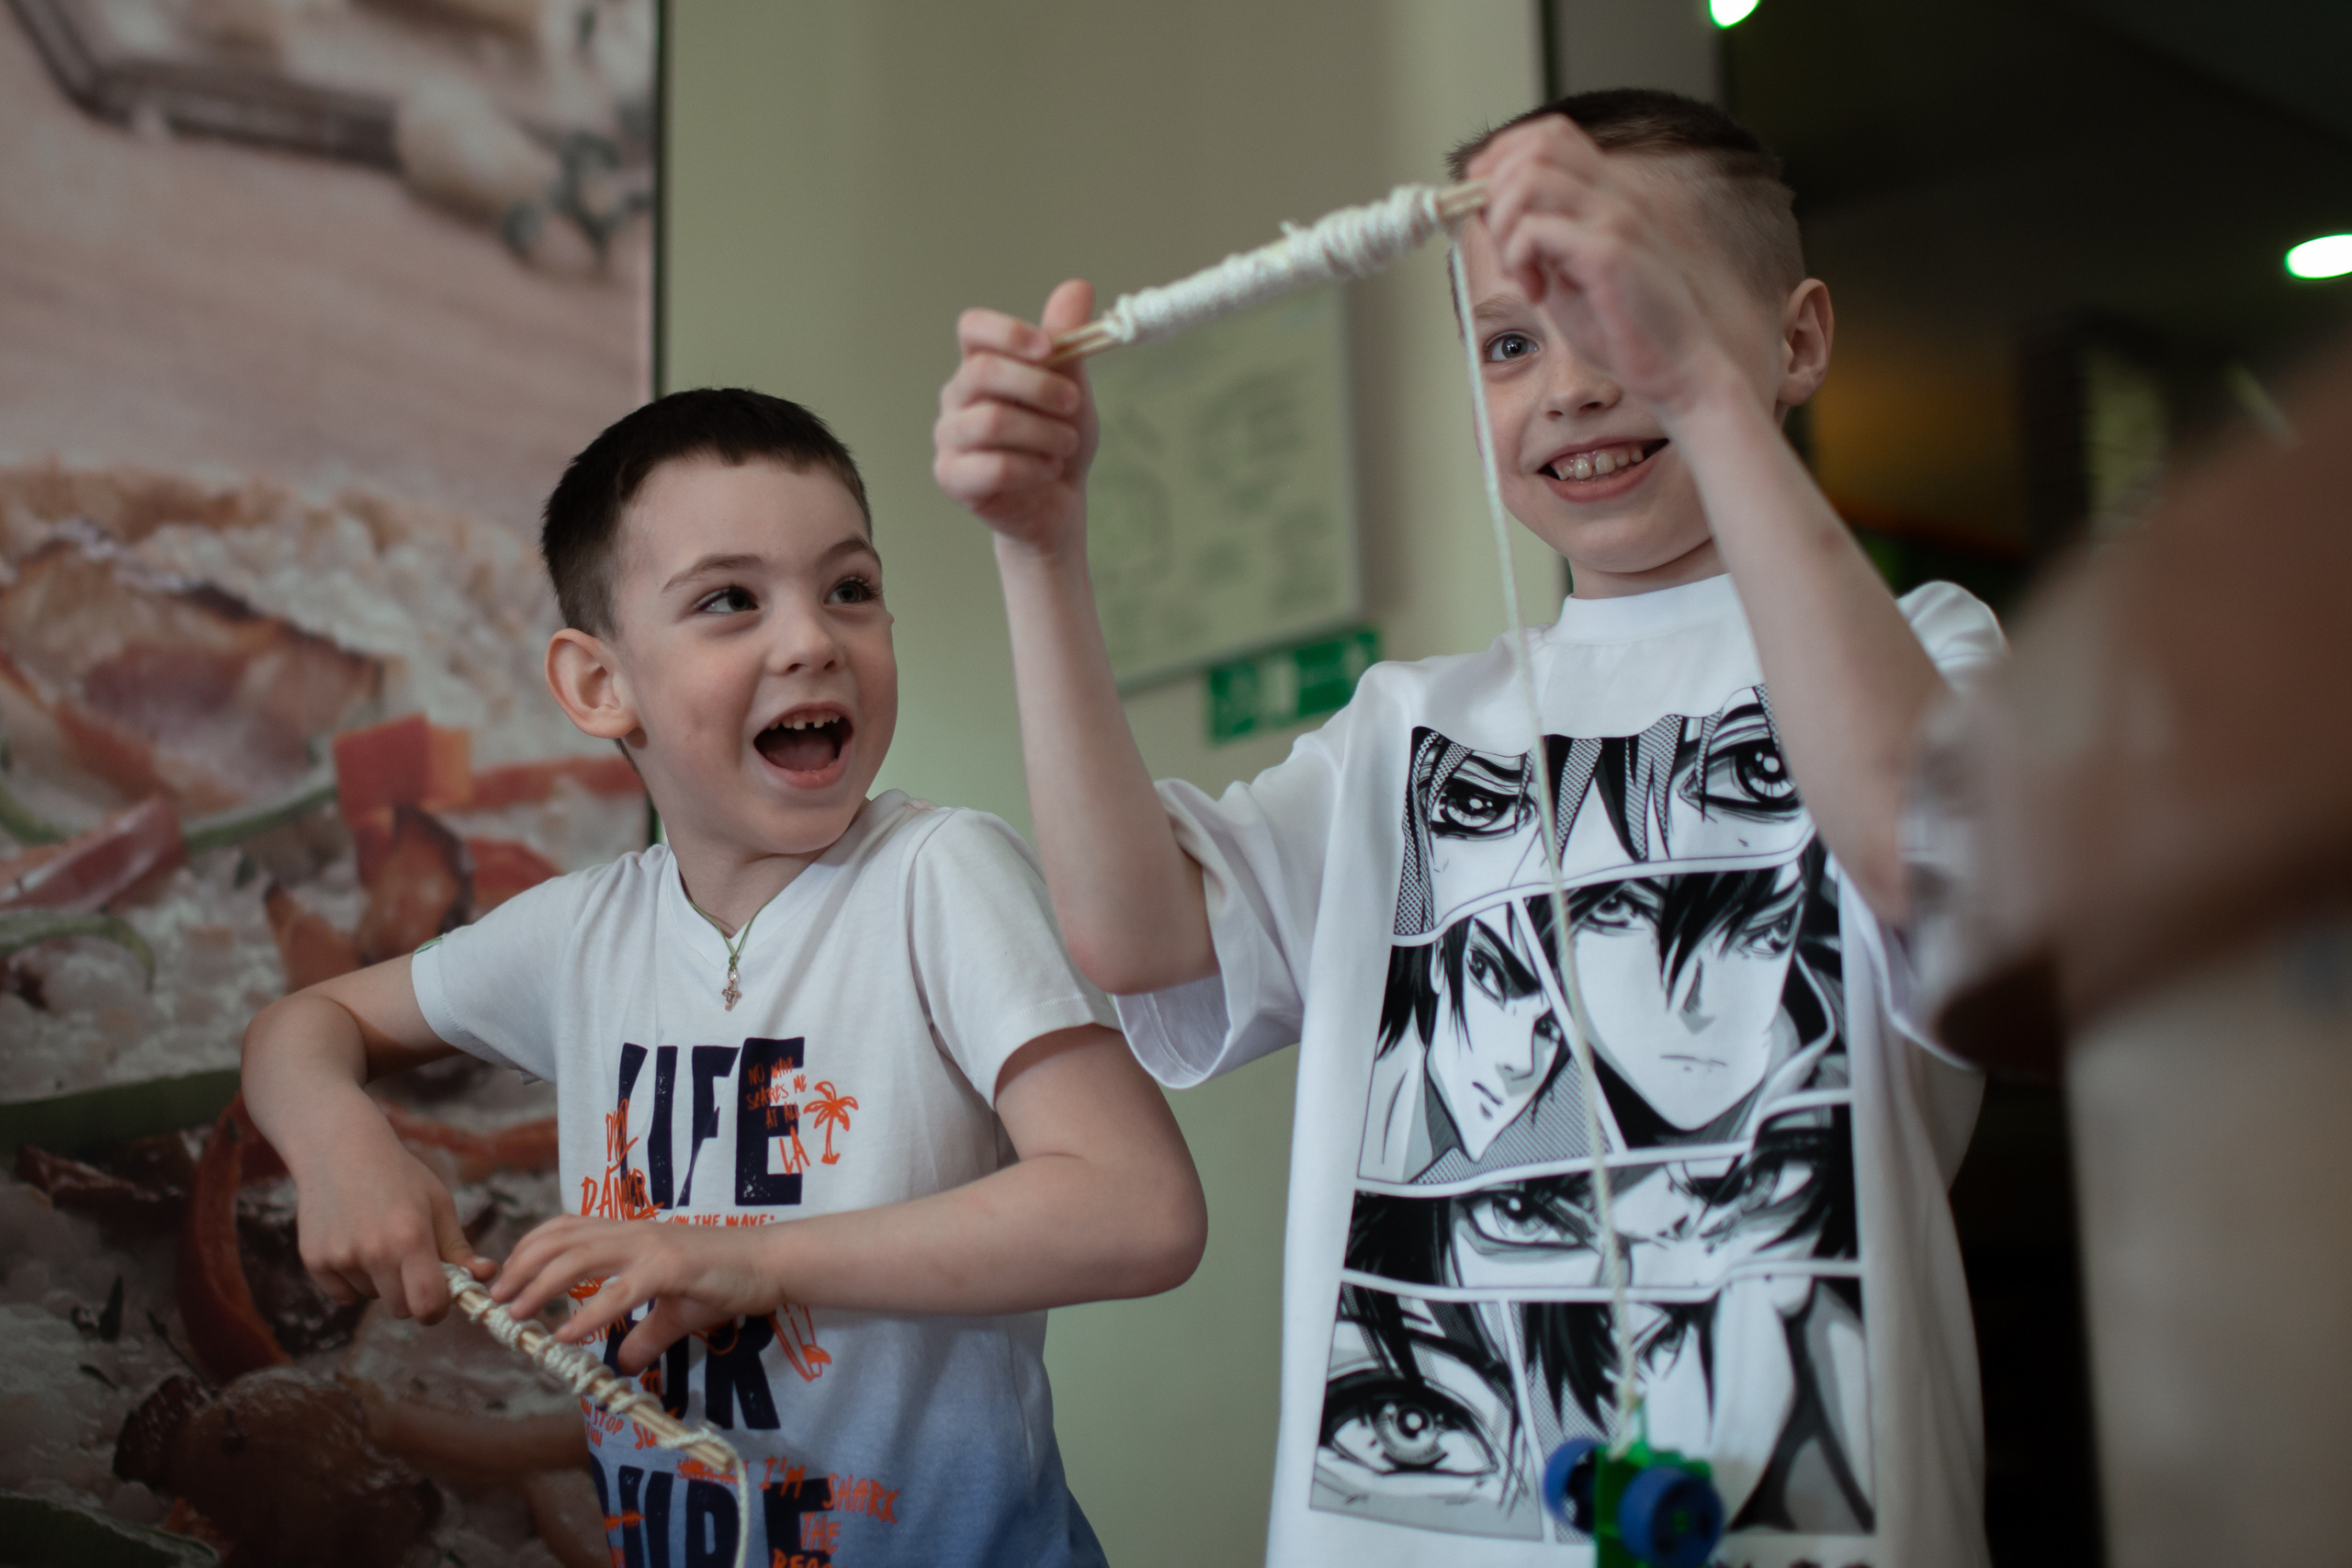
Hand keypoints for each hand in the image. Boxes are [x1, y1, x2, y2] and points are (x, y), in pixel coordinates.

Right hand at [290, 1109, 491, 1323]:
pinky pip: (343, 1295)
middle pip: (401, 1309)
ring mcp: (340, 1257)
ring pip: (372, 1298)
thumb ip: (458, 1248)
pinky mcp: (315, 1260)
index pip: (427, 1306)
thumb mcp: (438, 1205)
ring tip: (377, 1238)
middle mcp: (374, 1251)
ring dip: (380, 1282)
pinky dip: (352, 1281)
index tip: (440, 1298)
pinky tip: (354, 1243)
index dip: (437, 1310)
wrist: (340, 1150)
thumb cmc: (399, 1177)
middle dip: (411, 1295)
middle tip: (410, 1262)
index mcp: (411, 1238)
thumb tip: (485, 1276)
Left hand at [492, 1215, 781, 1374]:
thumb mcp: (675, 1311)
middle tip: (495, 1301)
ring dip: (540, 1286)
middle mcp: (632, 1233)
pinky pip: (619, 1291)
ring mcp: (650, 1248)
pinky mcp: (669, 1269)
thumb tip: (621, 1364)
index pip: (565, 1228)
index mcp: (629, 1234)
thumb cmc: (724, 1279)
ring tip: (515, 1315)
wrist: (769, 1264)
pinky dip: (587, 1314)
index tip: (505, 1278)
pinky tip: (566, 1335)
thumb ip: (644, 1335)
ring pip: (579, 1258)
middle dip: (520, 1269)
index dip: (528, 1249)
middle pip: (560, 1240)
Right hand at [934, 279, 1099, 555]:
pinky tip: (1049, 470)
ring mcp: (949, 438)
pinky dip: (1033, 467)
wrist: (1057, 502)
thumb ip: (1068, 342)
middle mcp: (957, 397)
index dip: (1008, 332)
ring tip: (1065, 445)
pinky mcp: (951, 477)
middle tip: (1072, 404)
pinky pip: (992, 466)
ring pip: (990, 421)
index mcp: (981, 365)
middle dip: (1038, 386)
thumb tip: (1077, 288)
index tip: (1049, 348)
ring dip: (1042, 432)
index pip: (973, 328)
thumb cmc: (1057, 440)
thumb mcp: (1071, 387)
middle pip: (983, 371)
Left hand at [1468, 116, 1740, 418]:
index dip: (1503, 154)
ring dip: (1504, 224)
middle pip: (1535, 146)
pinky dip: (1518, 258)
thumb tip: (1485, 212)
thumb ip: (1535, 238)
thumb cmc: (1623, 328)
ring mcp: (1616, 218)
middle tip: (1500, 241)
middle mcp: (1615, 194)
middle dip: (1496, 190)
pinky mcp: (1609, 252)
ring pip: (1528, 178)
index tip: (1482, 200)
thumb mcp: (1566, 272)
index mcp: (1609, 193)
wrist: (1677, 368)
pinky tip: (1536, 291)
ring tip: (1519, 270)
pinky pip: (1536, 229)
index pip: (1550, 134)